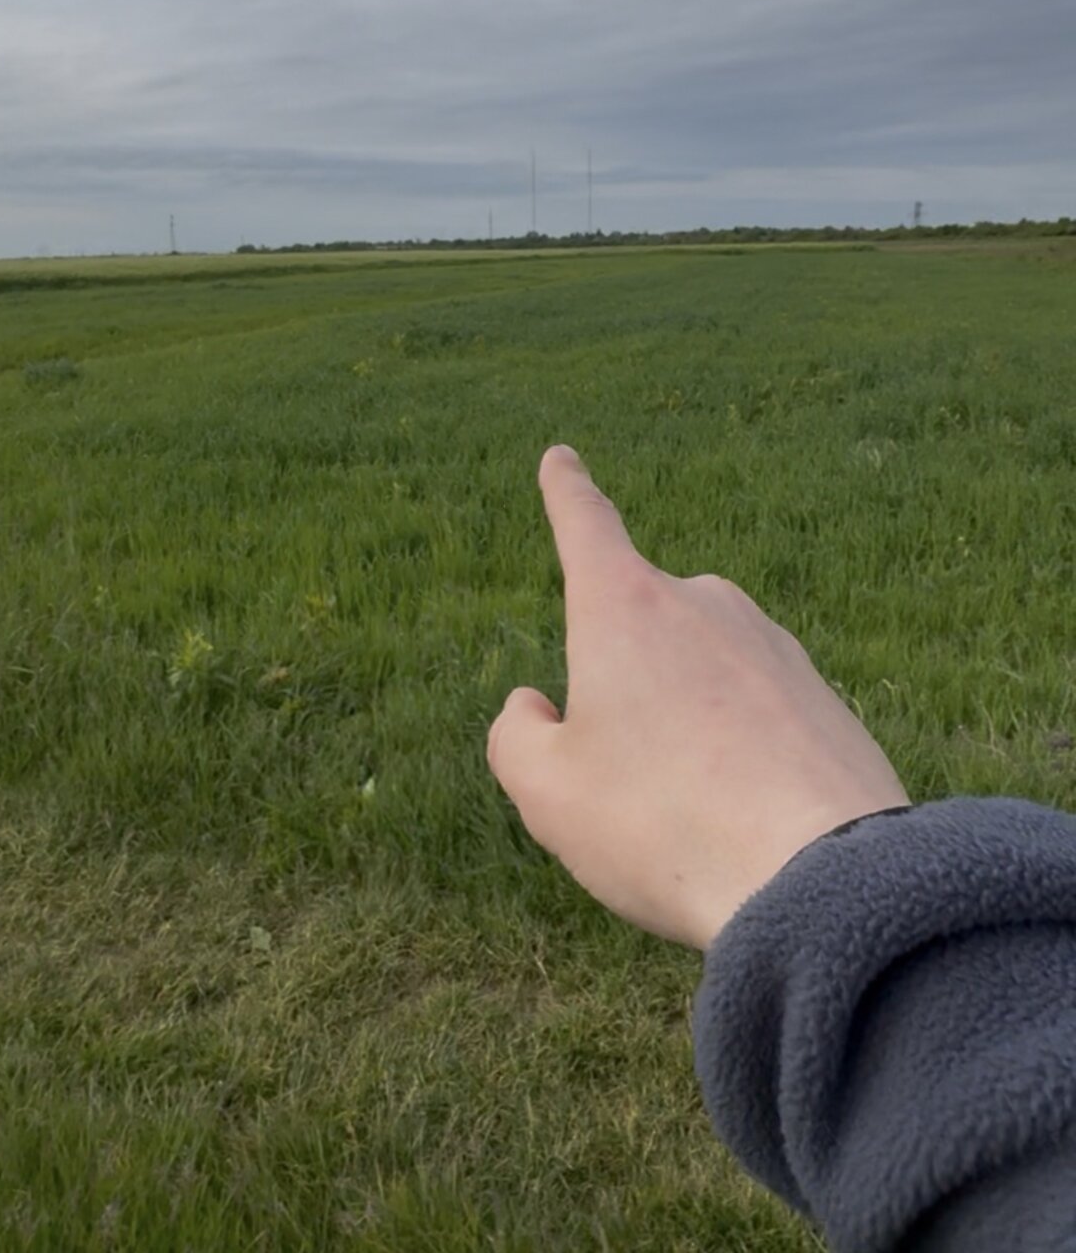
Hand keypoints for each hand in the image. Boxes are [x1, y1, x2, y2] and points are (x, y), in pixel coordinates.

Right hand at [486, 446, 911, 952]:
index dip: (566, 493)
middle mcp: (702, 604)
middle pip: (639, 632)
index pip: (585, 527)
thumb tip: (533, 706)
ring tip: (692, 820)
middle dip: (625, 692)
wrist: (822, 879)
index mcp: (624, 607)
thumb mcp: (548, 796)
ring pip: (698, 681)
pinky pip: (754, 718)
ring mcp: (771, 644)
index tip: (561, 459)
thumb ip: (516, 739)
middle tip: (630, 791)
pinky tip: (746, 824)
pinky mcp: (822, 694)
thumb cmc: (663, 826)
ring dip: (683, 733)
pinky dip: (738, 760)